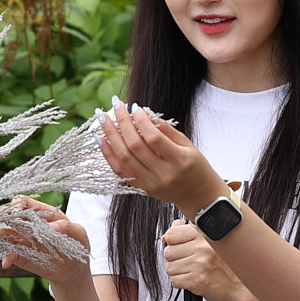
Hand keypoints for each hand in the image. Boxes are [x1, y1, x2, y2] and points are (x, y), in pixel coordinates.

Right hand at [0, 196, 92, 285]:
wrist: (74, 270)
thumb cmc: (78, 245)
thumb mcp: (79, 234)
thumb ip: (67, 227)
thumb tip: (52, 228)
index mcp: (43, 214)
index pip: (26, 204)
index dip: (18, 206)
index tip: (16, 213)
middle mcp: (30, 225)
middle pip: (11, 215)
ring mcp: (24, 240)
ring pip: (5, 233)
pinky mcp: (22, 256)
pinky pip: (10, 254)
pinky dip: (6, 257)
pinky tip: (5, 262)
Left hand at [97, 103, 228, 216]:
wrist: (198, 195)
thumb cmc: (195, 166)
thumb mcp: (188, 145)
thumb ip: (166, 129)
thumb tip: (145, 112)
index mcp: (180, 161)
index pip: (154, 138)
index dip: (141, 121)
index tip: (134, 107)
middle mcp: (163, 174)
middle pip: (135, 146)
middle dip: (122, 123)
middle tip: (115, 104)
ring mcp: (151, 183)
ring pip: (124, 158)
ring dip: (110, 136)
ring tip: (102, 118)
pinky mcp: (142, 188)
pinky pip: (120, 171)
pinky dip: (108, 155)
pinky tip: (101, 139)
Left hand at [161, 221, 248, 300]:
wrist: (239, 287)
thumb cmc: (225, 266)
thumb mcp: (209, 243)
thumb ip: (187, 233)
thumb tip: (167, 235)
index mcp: (204, 235)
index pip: (171, 234)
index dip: (173, 243)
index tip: (180, 248)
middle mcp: (202, 248)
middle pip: (168, 252)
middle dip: (175, 259)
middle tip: (189, 262)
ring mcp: (199, 264)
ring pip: (169, 268)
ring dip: (178, 272)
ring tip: (193, 271)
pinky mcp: (197, 281)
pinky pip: (174, 281)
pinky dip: (181, 282)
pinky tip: (193, 280)